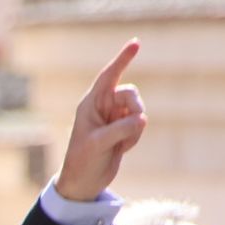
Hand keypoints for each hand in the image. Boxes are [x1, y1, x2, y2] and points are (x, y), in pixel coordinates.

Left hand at [54, 39, 146, 200]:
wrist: (84, 182)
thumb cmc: (83, 161)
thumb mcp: (98, 144)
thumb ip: (120, 129)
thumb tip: (142, 118)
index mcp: (90, 104)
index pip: (109, 76)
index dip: (122, 59)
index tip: (136, 43)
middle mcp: (103, 107)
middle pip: (131, 95)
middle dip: (135, 110)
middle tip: (131, 128)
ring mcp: (114, 118)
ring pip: (139, 110)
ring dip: (135, 129)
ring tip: (119, 144)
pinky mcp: (123, 130)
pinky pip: (140, 125)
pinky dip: (135, 137)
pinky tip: (121, 149)